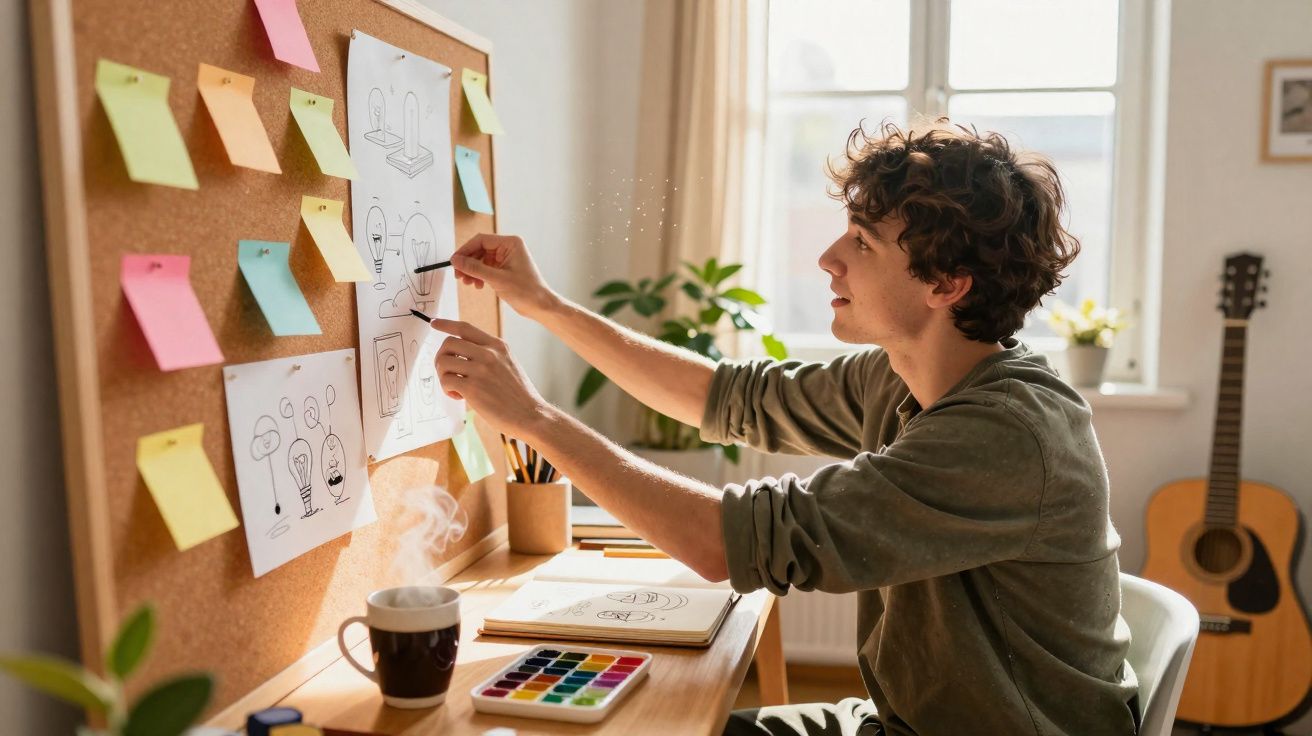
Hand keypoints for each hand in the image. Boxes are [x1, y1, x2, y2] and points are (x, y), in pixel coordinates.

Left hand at [431, 318, 548, 437]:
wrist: (530, 415)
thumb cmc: (519, 395)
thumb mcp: (508, 364)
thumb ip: (489, 356)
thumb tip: (462, 356)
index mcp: (497, 345)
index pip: (465, 328)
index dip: (446, 324)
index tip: (434, 323)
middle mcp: (488, 353)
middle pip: (448, 343)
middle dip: (441, 358)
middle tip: (447, 373)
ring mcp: (480, 369)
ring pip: (443, 361)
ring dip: (443, 376)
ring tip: (455, 388)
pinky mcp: (473, 387)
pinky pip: (446, 381)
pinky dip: (447, 390)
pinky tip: (459, 397)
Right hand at [451, 234, 556, 318]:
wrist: (540, 305)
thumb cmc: (527, 291)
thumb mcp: (497, 279)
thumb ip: (475, 268)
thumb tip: (456, 260)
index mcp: (510, 243)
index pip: (481, 240)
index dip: (465, 250)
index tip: (454, 261)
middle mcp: (508, 248)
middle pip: (479, 250)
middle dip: (468, 263)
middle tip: (459, 275)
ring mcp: (506, 258)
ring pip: (481, 260)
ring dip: (472, 270)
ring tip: (467, 282)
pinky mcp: (504, 269)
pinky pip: (486, 268)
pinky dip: (479, 275)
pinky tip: (477, 285)